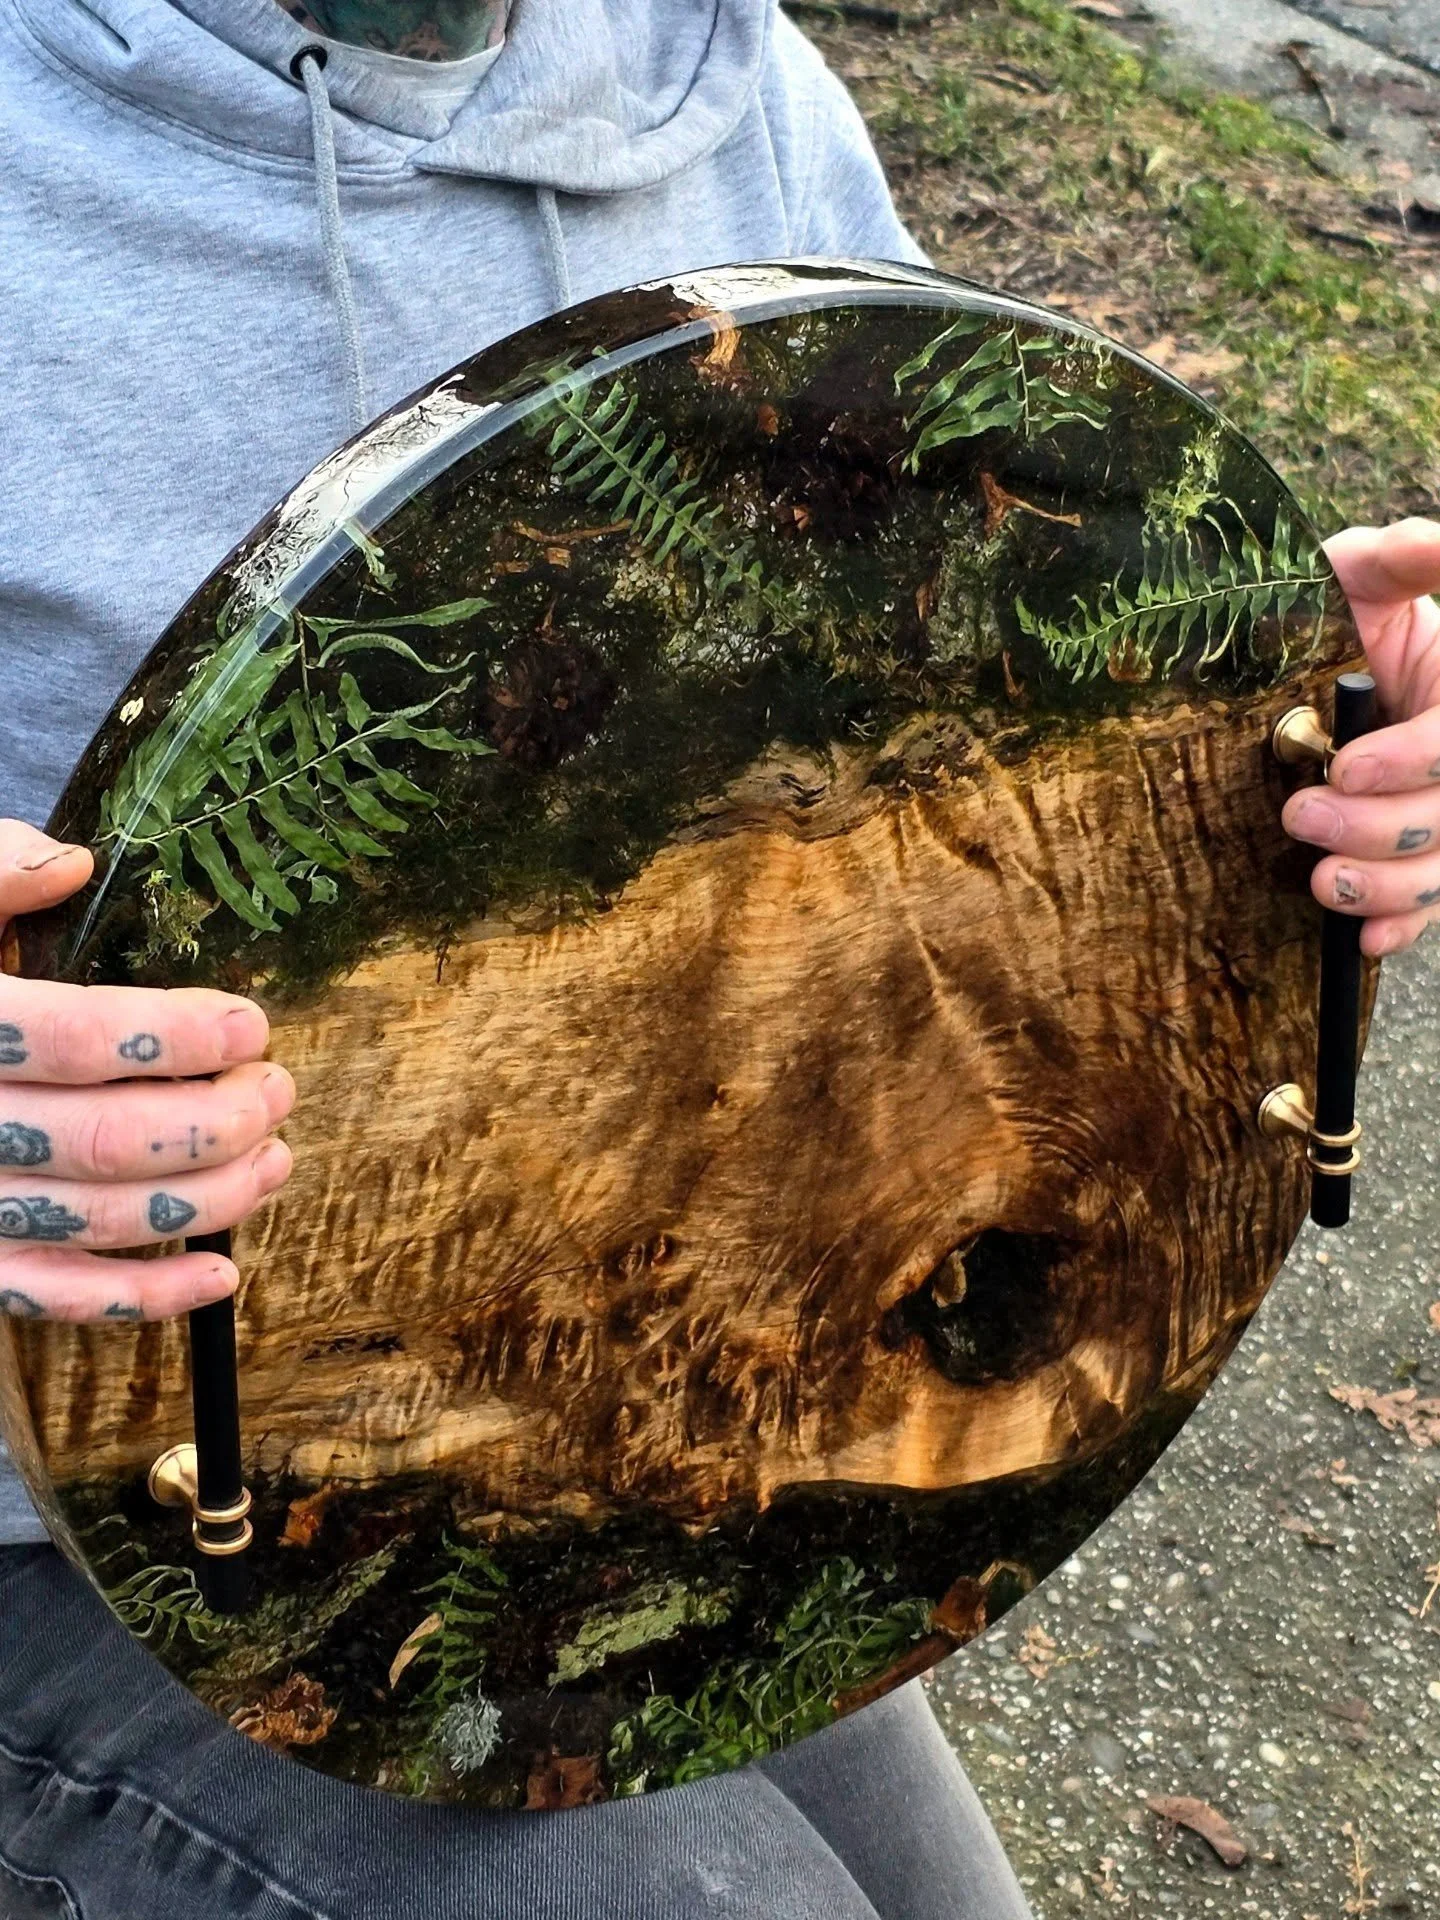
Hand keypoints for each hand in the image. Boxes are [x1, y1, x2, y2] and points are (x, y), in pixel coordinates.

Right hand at [0, 821, 293, 1321]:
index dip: (178, 1037)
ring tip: (275, 1158)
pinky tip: (221, 1275)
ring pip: (98, 1221)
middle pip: (109, 1140)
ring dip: (210, 1199)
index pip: (82, 1040)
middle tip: (275, 1089)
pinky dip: (143, 1298)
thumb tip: (72, 865)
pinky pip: (51, 1296)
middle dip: (217, 1121)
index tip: (249, 1025)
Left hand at [1282, 518, 1439, 956]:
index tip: (1345, 766)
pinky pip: (1427, 907)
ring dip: (1387, 886)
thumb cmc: (1331, 611)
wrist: (1300, 666)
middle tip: (1302, 816)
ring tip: (1323, 883)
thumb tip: (1424, 542)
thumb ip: (1402, 558)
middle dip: (1381, 827)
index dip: (1414, 760)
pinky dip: (1400, 926)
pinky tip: (1365, 941)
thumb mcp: (1362, 572)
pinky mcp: (1416, 856)